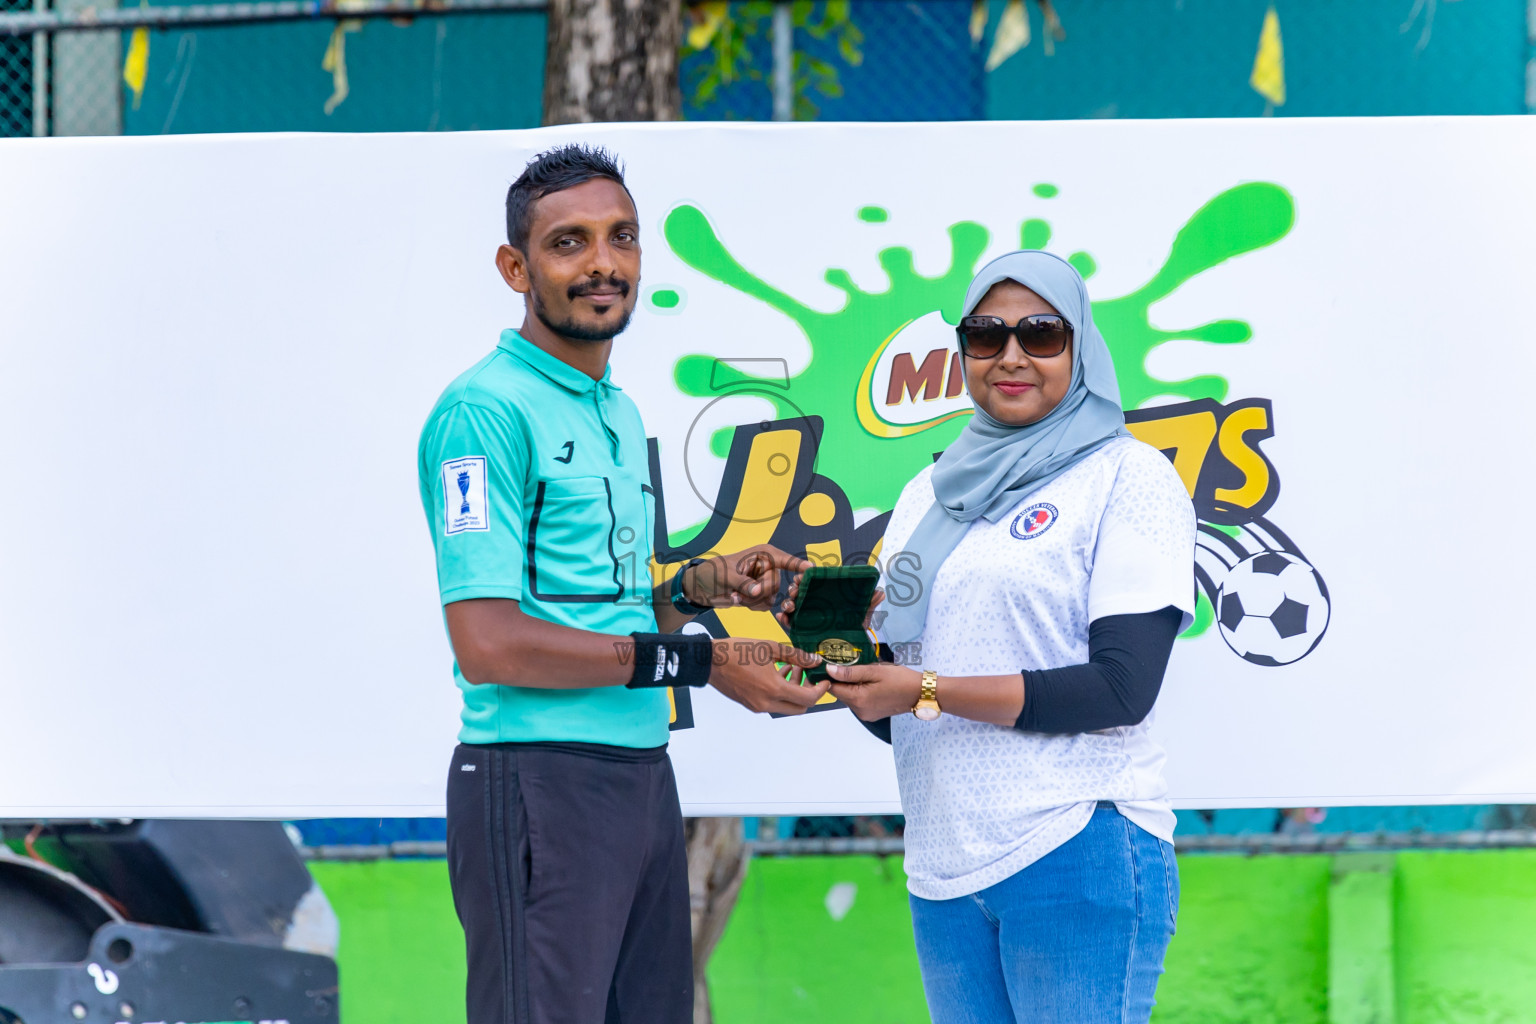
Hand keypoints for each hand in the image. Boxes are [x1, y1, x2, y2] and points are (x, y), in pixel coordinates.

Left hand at [685, 545, 811, 611]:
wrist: (704, 587)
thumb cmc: (715, 572)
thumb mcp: (726, 575)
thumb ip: (743, 583)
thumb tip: (757, 592)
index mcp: (763, 555)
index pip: (784, 560)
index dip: (797, 565)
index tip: (811, 569)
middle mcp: (768, 568)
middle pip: (775, 585)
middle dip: (756, 593)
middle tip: (738, 593)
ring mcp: (765, 583)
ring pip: (770, 598)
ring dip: (751, 601)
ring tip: (735, 595)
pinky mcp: (761, 596)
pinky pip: (765, 606)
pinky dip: (751, 606)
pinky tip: (739, 600)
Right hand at [710, 639, 828, 714]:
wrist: (709, 661)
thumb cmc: (737, 651)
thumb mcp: (769, 647)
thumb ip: (796, 655)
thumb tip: (815, 660)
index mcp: (773, 689)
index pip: (807, 699)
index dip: (820, 690)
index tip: (824, 680)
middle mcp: (766, 703)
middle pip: (799, 708)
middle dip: (808, 693)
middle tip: (809, 676)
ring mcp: (757, 706)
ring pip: (786, 706)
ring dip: (794, 692)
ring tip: (791, 669)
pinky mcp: (750, 705)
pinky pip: (773, 704)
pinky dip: (781, 693)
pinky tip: (777, 673)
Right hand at [776, 583, 885, 630]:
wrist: (851, 651)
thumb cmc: (854, 629)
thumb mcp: (862, 615)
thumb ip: (869, 603)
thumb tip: (880, 592)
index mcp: (825, 597)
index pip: (813, 583)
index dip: (806, 576)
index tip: (804, 574)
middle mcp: (813, 605)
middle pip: (799, 592)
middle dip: (795, 588)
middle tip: (796, 590)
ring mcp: (806, 617)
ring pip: (792, 605)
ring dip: (788, 602)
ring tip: (791, 605)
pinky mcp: (801, 630)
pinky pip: (789, 623)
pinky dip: (783, 618)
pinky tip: (782, 616)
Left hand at [826, 662, 922, 721]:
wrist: (920, 693)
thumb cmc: (900, 679)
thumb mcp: (875, 671)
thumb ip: (850, 672)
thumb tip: (829, 670)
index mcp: (859, 700)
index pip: (832, 688)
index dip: (831, 676)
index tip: (836, 664)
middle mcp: (859, 711)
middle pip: (841, 693)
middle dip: (844, 680)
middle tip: (857, 667)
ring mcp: (865, 714)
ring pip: (849, 697)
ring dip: (852, 686)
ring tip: (868, 675)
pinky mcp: (871, 714)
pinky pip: (858, 702)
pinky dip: (860, 692)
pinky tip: (872, 684)